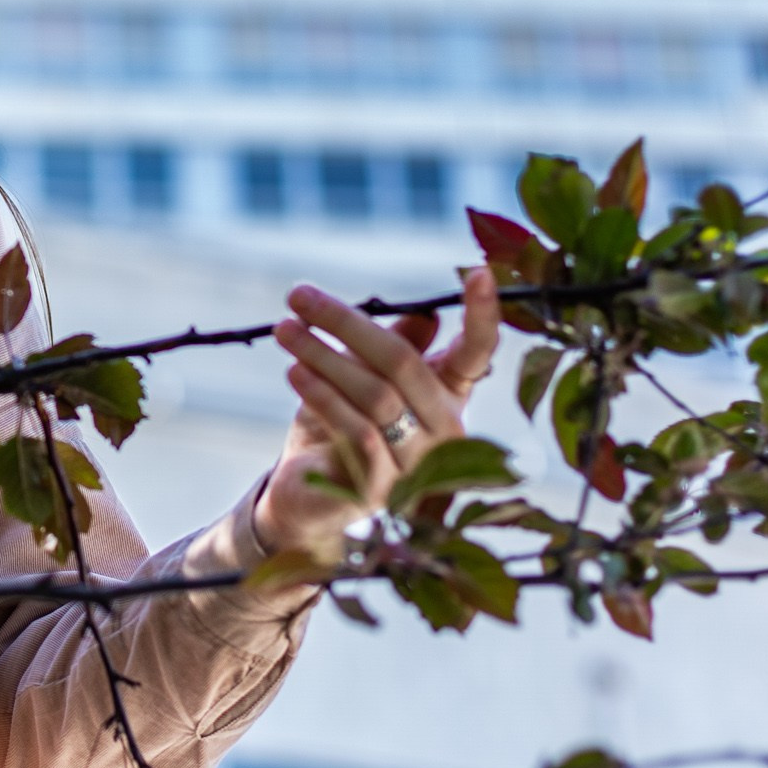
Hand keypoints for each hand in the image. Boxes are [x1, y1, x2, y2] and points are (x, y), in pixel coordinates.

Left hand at [251, 269, 500, 554]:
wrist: (307, 495)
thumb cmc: (340, 424)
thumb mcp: (363, 375)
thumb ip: (394, 345)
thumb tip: (428, 313)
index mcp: (447, 395)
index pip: (477, 353)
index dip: (483, 315)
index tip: (480, 271)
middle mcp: (444, 430)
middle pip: (403, 364)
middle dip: (346, 323)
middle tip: (298, 295)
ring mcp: (418, 464)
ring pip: (376, 396)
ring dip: (323, 357)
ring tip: (285, 330)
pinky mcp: (383, 489)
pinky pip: (357, 432)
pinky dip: (324, 397)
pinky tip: (295, 373)